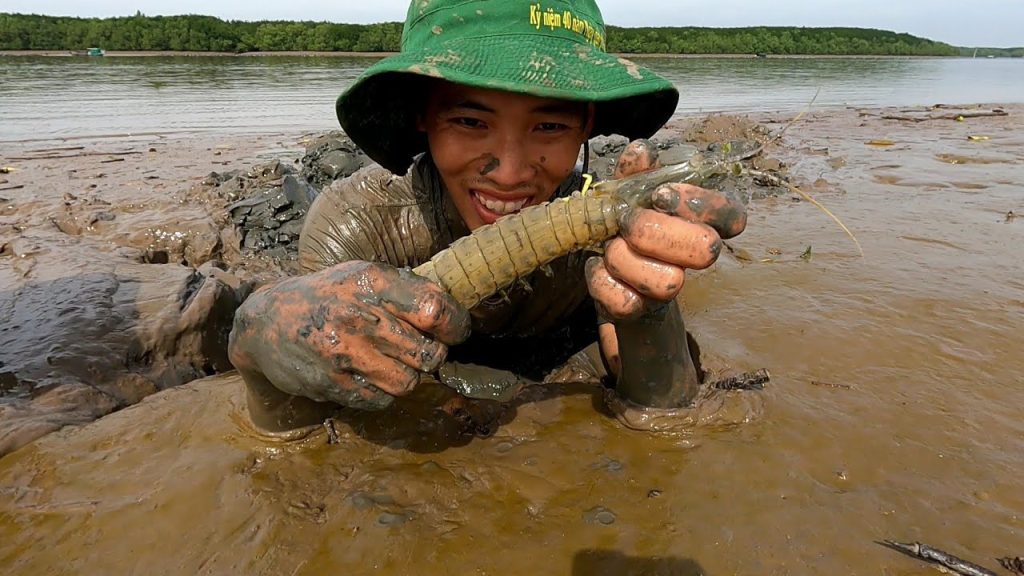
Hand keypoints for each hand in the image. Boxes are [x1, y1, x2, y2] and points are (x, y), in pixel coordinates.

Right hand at [228, 261, 469, 409]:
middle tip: (421, 349)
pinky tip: (368, 374)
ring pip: (408, 382)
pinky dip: (382, 392)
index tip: (455, 331)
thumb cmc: (328, 296)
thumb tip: (454, 314)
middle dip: (432, 355)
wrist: (266, 322)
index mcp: (372, 283)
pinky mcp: (331, 384)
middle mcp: (359, 317)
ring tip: (393, 362)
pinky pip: (381, 400)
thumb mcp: (362, 276)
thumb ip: (406, 290)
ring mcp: (344, 353)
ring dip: (408, 376)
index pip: (435, 310)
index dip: (455, 326)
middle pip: (429, 354)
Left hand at [586, 139, 746, 319]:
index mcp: (700, 222)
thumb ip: (636, 170)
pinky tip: (597, 267)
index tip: (662, 195)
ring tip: (608, 246)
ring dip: (624, 258)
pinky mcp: (639, 312)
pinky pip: (625, 302)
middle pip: (706, 250)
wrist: (607, 273)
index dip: (701, 205)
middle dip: (658, 231)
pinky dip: (601, 280)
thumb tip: (642, 153)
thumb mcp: (628, 191)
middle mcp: (693, 257)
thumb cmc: (626, 224)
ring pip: (667, 282)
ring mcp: (668, 288)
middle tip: (628, 222)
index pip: (732, 215)